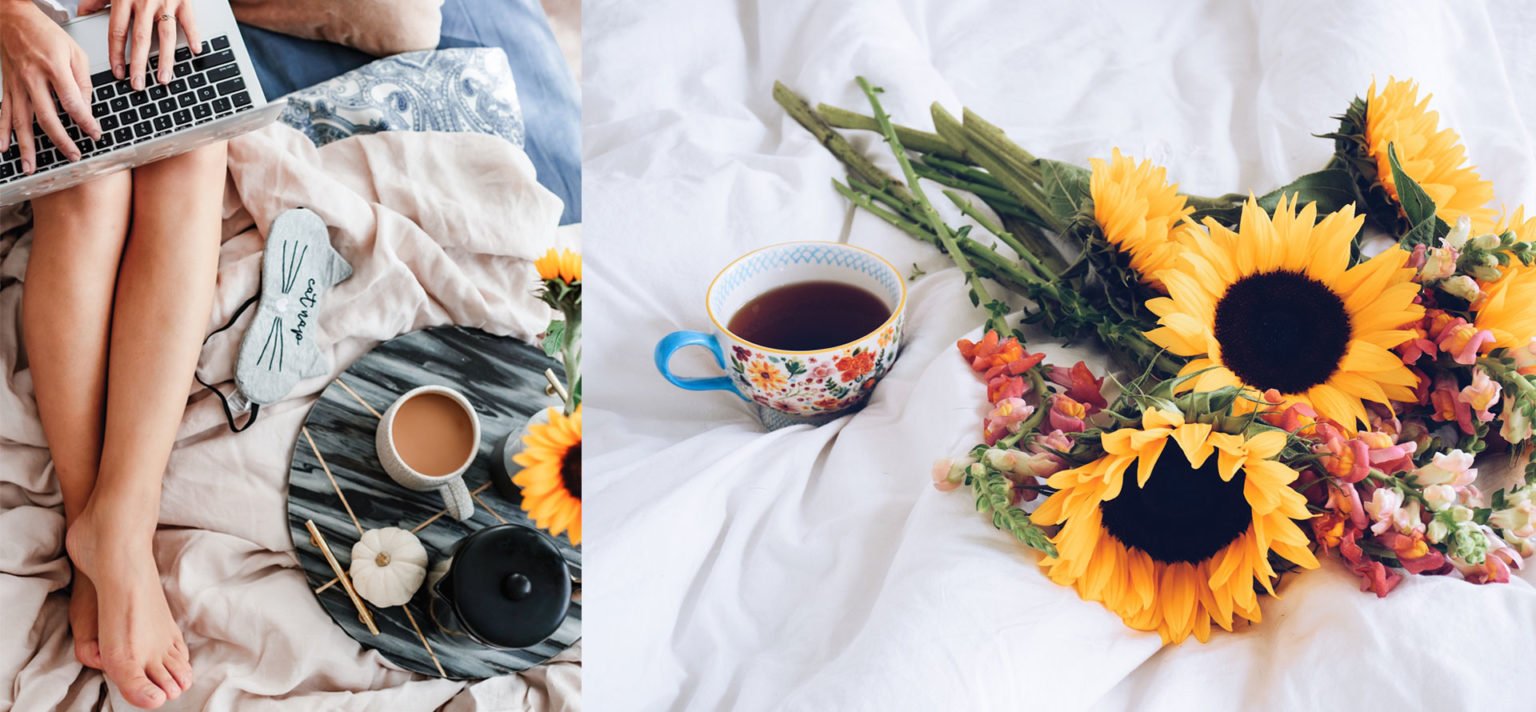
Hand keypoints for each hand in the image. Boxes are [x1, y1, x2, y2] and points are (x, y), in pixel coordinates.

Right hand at [0, 0, 101, 171]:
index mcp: (54, 68)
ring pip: (21, 121)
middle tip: (73, 156)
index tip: (94, 134)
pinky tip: (3, 148)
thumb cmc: (46, 34)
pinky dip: (1, 132)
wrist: (14, 19)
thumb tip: (87, 109)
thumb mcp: (75, 52)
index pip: (72, 102)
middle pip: (46, 117)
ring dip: (26, 146)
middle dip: (61, 141)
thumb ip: (83, 82)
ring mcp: (17, 85)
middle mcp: (32, 79)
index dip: (85, 121)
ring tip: (32, 166)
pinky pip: (4, 113)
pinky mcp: (7, 87)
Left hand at [80, 0, 202, 90]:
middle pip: (140, 39)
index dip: (116, 54)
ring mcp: (166, 1)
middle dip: (138, 64)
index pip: (117, 32)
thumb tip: (82, 13)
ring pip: (166, 35)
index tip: (116, 71)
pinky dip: (195, 36)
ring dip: (165, 59)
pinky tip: (196, 51)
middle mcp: (144, 2)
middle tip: (138, 84)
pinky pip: (190, 21)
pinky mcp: (185, 0)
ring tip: (163, 78)